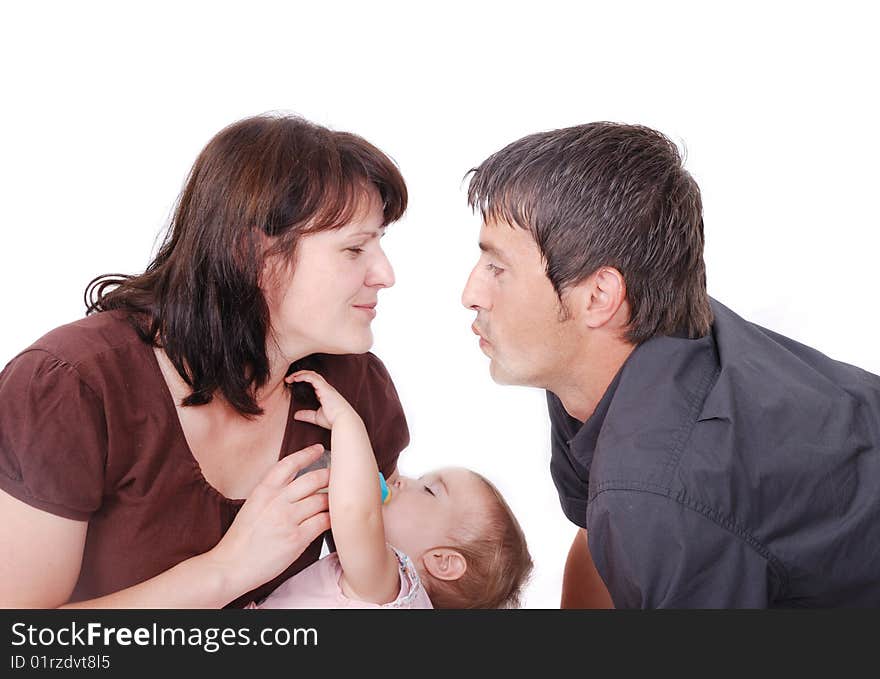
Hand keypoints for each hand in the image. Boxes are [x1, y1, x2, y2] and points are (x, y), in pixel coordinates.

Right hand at [207, 444, 330, 596]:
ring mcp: (288, 519)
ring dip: (334, 500)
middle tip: (340, 476)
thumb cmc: (241, 540)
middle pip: (313, 479)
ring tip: (341, 500)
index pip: (289, 463)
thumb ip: (272, 493)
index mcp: (263, 490)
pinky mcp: (297, 538)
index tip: (319, 449)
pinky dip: (333, 519)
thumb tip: (296, 485)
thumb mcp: (252, 506)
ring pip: (322, 499)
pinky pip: (324, 521)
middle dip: (330, 475)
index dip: (307, 454)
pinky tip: (336, 520)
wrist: (231, 566)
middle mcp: (277, 501)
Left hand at [286, 370, 363, 430]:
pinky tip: (295, 378)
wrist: (343, 421)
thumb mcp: (316, 417)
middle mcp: (326, 388)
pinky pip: (312, 377)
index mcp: (325, 393)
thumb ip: (307, 415)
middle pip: (312, 376)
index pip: (313, 382)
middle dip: (299, 375)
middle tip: (288, 379)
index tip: (292, 384)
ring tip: (290, 378)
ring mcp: (326, 387)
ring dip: (299, 374)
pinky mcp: (324, 388)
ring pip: (312, 374)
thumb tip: (296, 415)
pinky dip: (303, 376)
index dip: (303, 380)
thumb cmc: (334, 420)